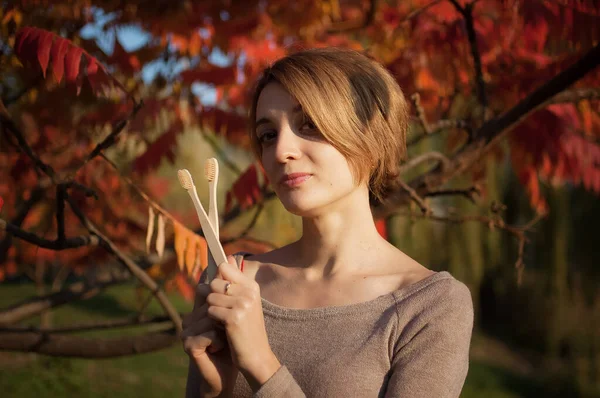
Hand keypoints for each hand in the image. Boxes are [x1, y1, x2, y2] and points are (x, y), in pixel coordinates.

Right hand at [181, 282, 236, 396]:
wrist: (231, 370)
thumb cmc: (235, 341)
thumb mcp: (236, 312)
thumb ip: (232, 289)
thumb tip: (229, 258)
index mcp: (199, 310)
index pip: (204, 289)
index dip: (213, 284)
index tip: (221, 276)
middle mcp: (190, 318)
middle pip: (209, 300)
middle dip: (226, 312)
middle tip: (230, 326)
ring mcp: (187, 331)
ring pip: (209, 316)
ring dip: (224, 328)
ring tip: (227, 337)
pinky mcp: (188, 345)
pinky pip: (207, 333)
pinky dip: (219, 340)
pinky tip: (220, 347)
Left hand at [207, 255, 280, 390]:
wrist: (256, 356)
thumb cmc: (247, 329)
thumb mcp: (243, 302)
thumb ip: (233, 281)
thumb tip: (225, 259)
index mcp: (252, 286)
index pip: (224, 267)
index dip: (217, 280)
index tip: (221, 293)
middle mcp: (249, 292)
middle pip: (214, 283)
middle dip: (213, 298)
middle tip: (224, 312)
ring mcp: (242, 304)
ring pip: (210, 297)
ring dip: (212, 311)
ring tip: (224, 321)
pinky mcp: (233, 317)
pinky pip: (211, 311)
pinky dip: (213, 321)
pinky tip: (224, 329)